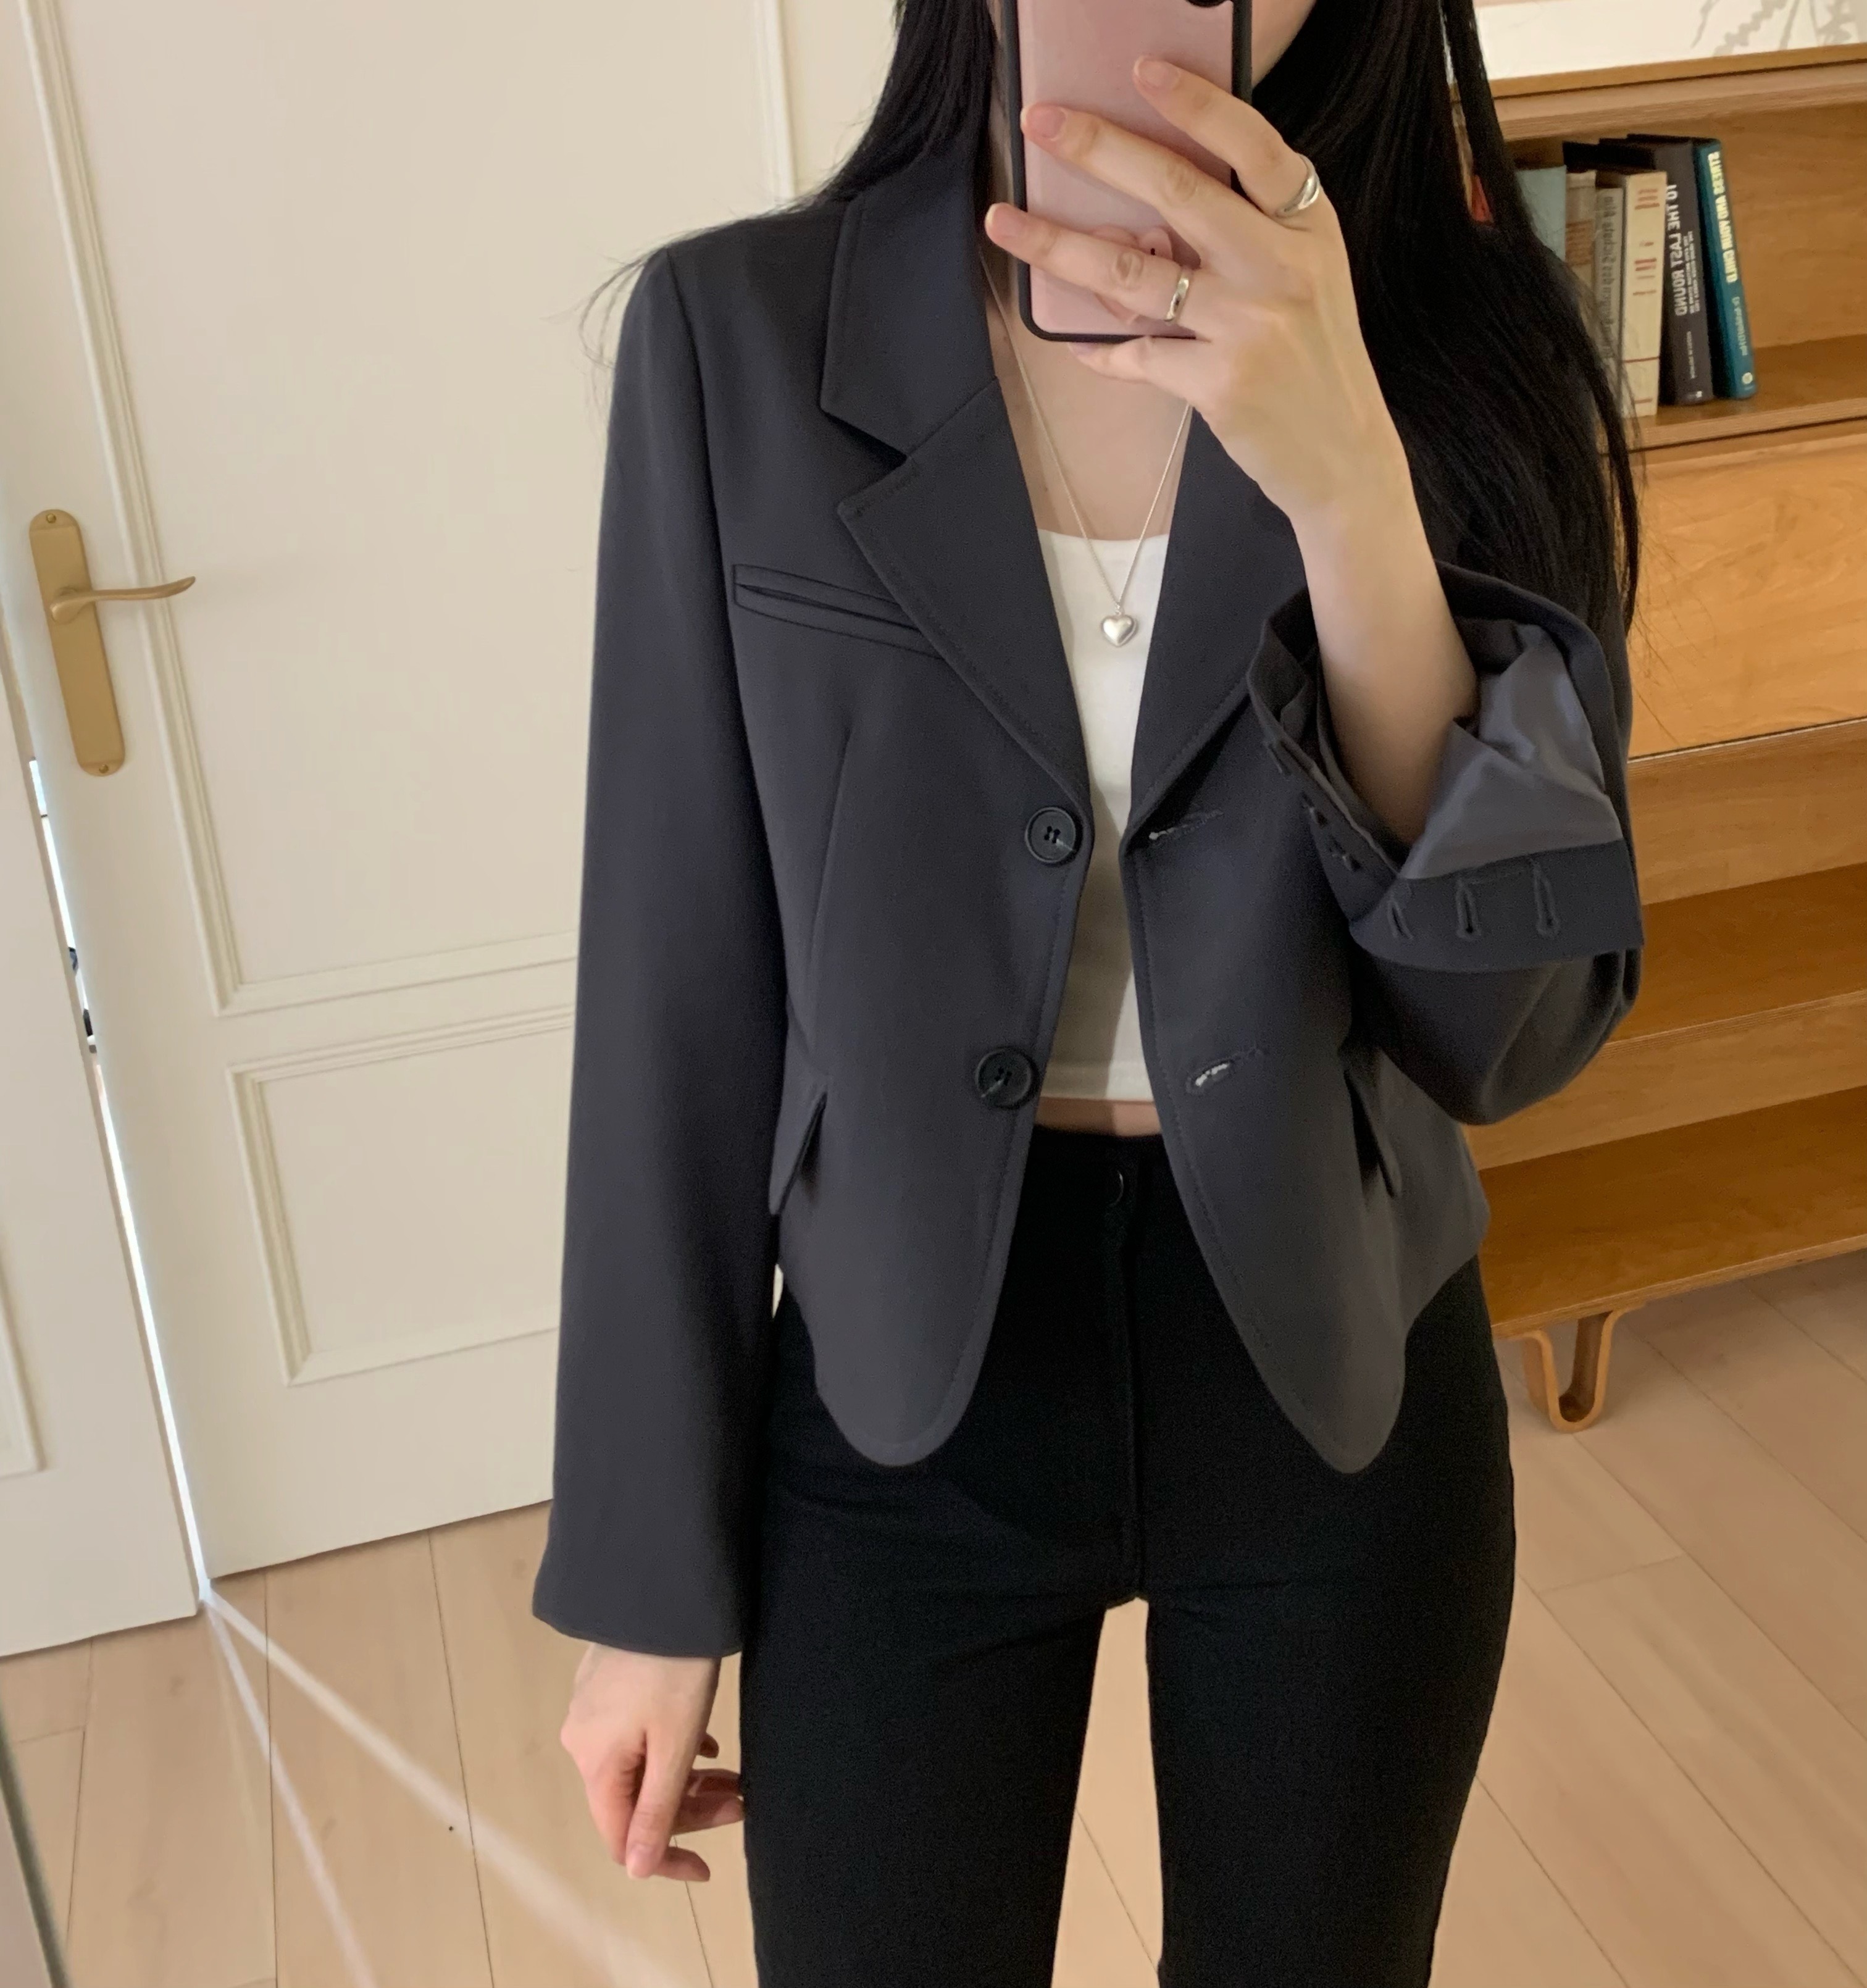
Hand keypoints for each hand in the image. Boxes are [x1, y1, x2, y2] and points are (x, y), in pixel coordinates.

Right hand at [560, 1644, 742, 1881]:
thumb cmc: (673, 1671)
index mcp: (595, 1763)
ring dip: (687, 1779)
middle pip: (634, 1801)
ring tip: (734, 1774)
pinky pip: (638, 1737)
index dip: (665, 1858)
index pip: (622, 1838)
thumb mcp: (673, 1746)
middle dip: (691, 1810)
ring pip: (640, 1767)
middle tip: (741, 1800)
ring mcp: (592, 1710)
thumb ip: (655, 1810)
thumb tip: (637, 1870)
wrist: (664, 1591)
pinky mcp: (607, 1685)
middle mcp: (583, 1742)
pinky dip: (674, 1749)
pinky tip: (708, 1742)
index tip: (708, 1865)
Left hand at [987, 58, 1476, 845]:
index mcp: (1307, 228)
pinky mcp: (1220, 382)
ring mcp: (1250, 325)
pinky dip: (1101, 351)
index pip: (1252, 143)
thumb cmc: (1314, 362)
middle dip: (1097, 148)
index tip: (1138, 69)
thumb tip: (1148, 205)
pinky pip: (1138, 354)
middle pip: (1175, 189)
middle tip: (1040, 122)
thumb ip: (1248, 236)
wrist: (1345, 457)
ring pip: (1132, 271)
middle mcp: (1282, 266)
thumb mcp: (1305, 280)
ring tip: (1004, 223)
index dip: (1194, 102)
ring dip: (1057, 246)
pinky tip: (1072, 345)